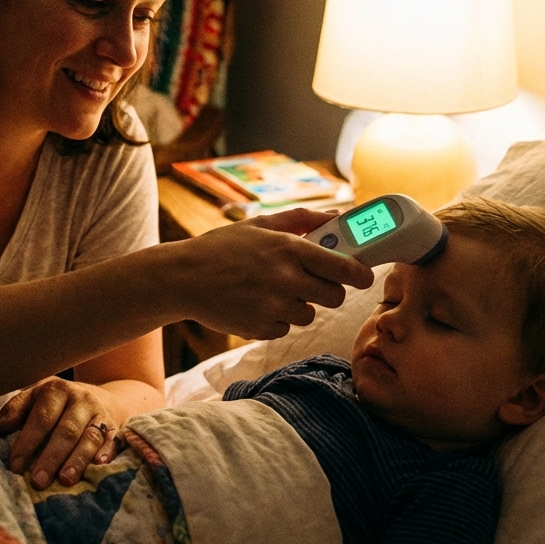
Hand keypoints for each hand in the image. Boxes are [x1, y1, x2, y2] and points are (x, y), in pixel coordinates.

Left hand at [0, 377, 121, 488]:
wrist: (94, 397)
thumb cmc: (54, 404)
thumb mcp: (33, 399)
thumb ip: (15, 411)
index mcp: (56, 391)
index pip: (41, 418)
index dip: (28, 442)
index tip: (15, 466)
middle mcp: (81, 400)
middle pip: (66, 430)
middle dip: (51, 457)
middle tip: (38, 481)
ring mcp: (100, 414)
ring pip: (89, 438)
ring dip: (77, 460)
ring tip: (65, 480)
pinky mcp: (115, 428)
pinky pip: (113, 441)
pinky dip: (107, 453)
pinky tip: (98, 466)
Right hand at [172, 208, 374, 340]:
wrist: (182, 277)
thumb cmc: (221, 248)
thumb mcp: (260, 225)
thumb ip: (302, 219)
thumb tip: (338, 214)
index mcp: (289, 248)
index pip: (344, 267)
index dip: (359, 274)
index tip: (362, 276)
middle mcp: (285, 278)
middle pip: (334, 297)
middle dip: (328, 291)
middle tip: (312, 283)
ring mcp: (273, 306)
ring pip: (308, 315)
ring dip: (298, 306)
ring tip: (271, 291)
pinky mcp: (260, 328)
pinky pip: (284, 329)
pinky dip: (275, 320)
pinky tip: (254, 304)